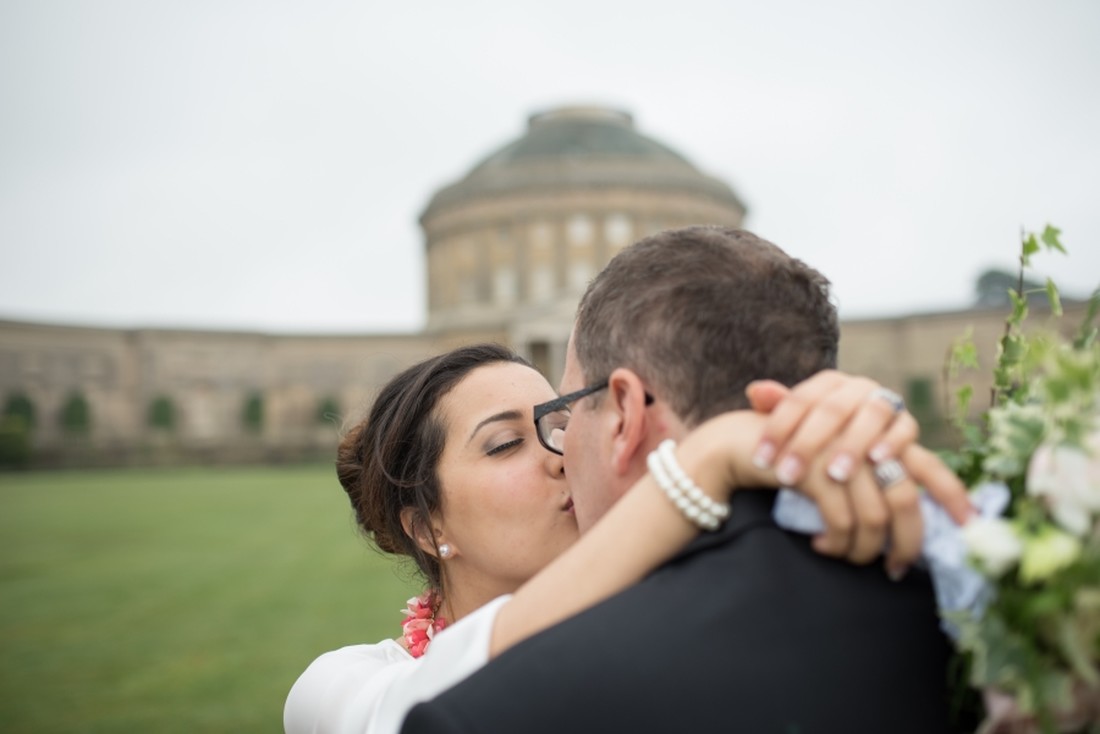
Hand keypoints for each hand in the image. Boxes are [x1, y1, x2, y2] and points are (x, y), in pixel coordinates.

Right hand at [746, 371, 970, 570]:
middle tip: (895, 568)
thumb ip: (869, 484)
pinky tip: (823, 547)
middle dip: (907, 544)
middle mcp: (869, 442)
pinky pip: (843, 520)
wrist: (745, 443)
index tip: (972, 526)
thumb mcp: (836, 464)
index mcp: (882, 438)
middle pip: (908, 501)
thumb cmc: (795, 457)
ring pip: (876, 517)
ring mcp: (844, 455)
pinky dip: (837, 542)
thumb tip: (903, 529)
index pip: (931, 468)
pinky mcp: (819, 470)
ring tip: (847, 557)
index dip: (955, 497)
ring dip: (864, 549)